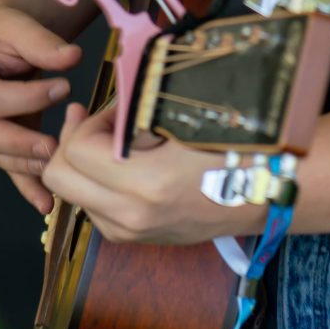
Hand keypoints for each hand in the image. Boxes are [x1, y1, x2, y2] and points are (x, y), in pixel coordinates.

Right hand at [0, 3, 84, 212]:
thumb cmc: (2, 29)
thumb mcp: (17, 25)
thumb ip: (41, 42)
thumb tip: (72, 56)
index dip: (26, 98)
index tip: (64, 87)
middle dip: (22, 143)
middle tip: (55, 146)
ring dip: (27, 166)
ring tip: (56, 169)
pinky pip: (10, 167)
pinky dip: (27, 187)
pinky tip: (46, 204)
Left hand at [43, 103, 264, 245]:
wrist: (270, 189)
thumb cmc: (233, 143)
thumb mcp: (181, 115)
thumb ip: (134, 105)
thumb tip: (101, 89)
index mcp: (144, 185)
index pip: (74, 150)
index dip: (87, 122)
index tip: (115, 110)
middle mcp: (132, 217)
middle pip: (59, 180)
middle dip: (71, 144)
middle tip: (96, 122)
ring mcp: (135, 233)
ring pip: (74, 195)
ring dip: (85, 165)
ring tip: (119, 141)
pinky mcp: (140, 239)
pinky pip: (96, 209)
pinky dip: (100, 184)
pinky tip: (128, 165)